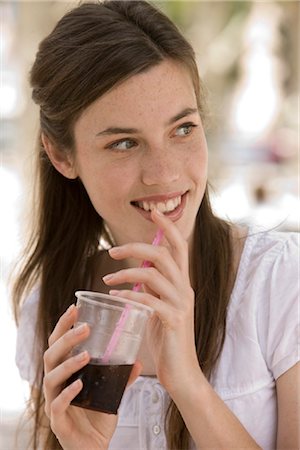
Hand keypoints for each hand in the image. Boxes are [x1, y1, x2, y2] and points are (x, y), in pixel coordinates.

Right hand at [43, 305, 141, 449]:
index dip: (64, 325)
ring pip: (51, 377)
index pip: (59, 343)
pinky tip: (79, 385)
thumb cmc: (98, 417)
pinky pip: (57, 406)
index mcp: (65, 373)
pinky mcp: (58, 422)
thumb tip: (138, 360)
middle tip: (85, 327)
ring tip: (86, 355)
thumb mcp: (110, 392)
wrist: (95, 449)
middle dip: (66, 338)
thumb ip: (121, 376)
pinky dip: (67, 394)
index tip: (75, 307)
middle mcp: (56, 384)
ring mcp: (54, 402)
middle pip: (51, 354)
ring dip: (68, 364)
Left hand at [103, 209, 201, 394]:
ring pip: (154, 274)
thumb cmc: (168, 339)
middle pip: (163, 254)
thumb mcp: (160, 308)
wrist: (182, 372)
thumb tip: (135, 274)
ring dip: (126, 273)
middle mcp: (185, 289)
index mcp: (182, 283)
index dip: (168, 228)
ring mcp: (181, 304)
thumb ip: (152, 290)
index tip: (155, 212)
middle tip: (111, 251)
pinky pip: (149, 301)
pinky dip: (129, 296)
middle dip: (135, 248)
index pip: (179, 247)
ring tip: (107, 281)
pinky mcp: (174, 320)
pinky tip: (114, 298)